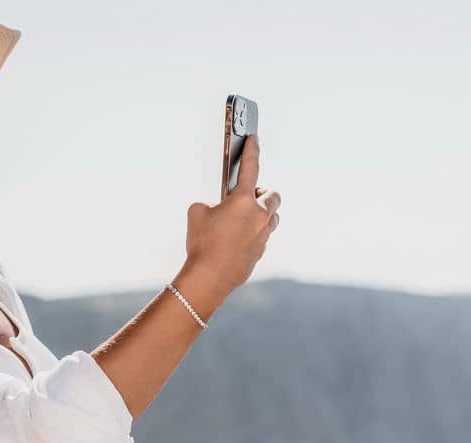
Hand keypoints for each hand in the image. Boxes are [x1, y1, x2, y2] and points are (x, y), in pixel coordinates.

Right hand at [183, 133, 280, 295]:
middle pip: (273, 195)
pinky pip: (262, 236)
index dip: (251, 149)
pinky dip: (254, 233)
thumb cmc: (201, 243)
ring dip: (263, 213)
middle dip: (263, 192)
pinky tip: (237, 239)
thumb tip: (219, 210)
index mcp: (242, 200)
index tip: (253, 137)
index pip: (250, 167)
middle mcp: (258, 216)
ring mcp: (262, 235)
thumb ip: (211, 204)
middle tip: (248, 195)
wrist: (209, 278)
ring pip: (273, 217)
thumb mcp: (196, 212)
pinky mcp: (260, 252)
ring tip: (245, 217)